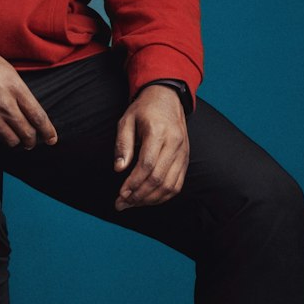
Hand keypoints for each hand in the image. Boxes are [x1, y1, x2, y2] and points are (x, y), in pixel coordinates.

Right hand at [0, 40, 58, 149]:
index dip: (48, 131)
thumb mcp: (4, 66)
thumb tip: (26, 104)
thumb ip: (18, 87)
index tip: (52, 138)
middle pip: (27, 133)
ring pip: (10, 141)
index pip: (38, 117)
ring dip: (16, 141)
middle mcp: (3, 104)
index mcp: (14, 87)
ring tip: (17, 138)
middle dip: (33, 140)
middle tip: (34, 141)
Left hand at [113, 85, 188, 210]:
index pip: (147, 165)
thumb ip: (122, 144)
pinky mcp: (185, 159)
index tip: (120, 193)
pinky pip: (177, 184)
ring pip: (169, 185)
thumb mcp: (126, 120)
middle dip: (139, 196)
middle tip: (121, 204)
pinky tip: (148, 199)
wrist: (168, 99)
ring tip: (132, 204)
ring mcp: (183, 153)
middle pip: (158, 179)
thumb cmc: (144, 110)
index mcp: (158, 133)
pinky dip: (163, 196)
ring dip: (150, 199)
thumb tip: (119, 169)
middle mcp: (174, 144)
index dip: (133, 183)